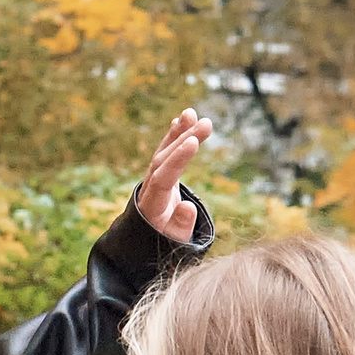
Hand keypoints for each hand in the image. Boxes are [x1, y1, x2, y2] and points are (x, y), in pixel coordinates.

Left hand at [135, 109, 212, 242]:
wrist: (147, 238)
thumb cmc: (164, 241)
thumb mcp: (175, 239)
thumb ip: (181, 225)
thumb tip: (187, 207)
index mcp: (151, 206)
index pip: (163, 178)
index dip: (177, 160)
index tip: (193, 142)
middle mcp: (148, 189)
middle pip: (163, 161)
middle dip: (184, 141)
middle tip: (207, 123)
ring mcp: (152, 179)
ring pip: (163, 152)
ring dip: (178, 132)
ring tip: (192, 113)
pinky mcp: (159, 174)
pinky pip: (165, 152)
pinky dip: (174, 135)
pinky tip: (183, 118)